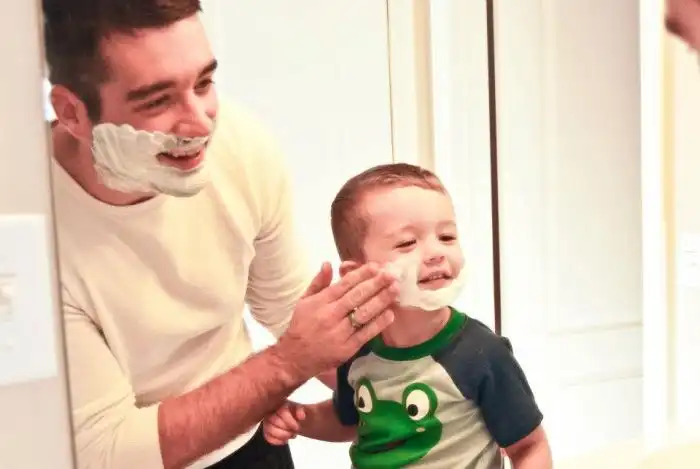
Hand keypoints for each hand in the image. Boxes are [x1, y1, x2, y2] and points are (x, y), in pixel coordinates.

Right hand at [263, 401, 305, 445]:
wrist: (293, 417)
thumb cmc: (295, 412)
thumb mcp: (300, 409)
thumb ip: (301, 411)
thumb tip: (301, 417)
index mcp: (280, 404)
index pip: (282, 412)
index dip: (290, 422)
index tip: (297, 427)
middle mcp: (270, 411)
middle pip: (274, 421)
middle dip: (286, 429)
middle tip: (294, 432)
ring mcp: (266, 421)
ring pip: (269, 429)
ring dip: (282, 435)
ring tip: (290, 435)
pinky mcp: (266, 430)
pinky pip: (267, 437)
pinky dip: (277, 441)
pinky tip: (285, 440)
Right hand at [277, 261, 397, 380]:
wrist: (295, 357)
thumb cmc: (301, 326)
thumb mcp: (304, 301)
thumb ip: (318, 282)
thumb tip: (328, 263)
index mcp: (321, 302)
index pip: (344, 284)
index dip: (361, 274)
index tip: (375, 266)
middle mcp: (331, 315)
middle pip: (356, 296)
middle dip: (375, 284)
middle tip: (391, 274)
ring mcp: (340, 332)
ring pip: (364, 313)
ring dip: (381, 300)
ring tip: (395, 290)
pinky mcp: (347, 348)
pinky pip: (366, 333)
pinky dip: (379, 323)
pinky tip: (390, 314)